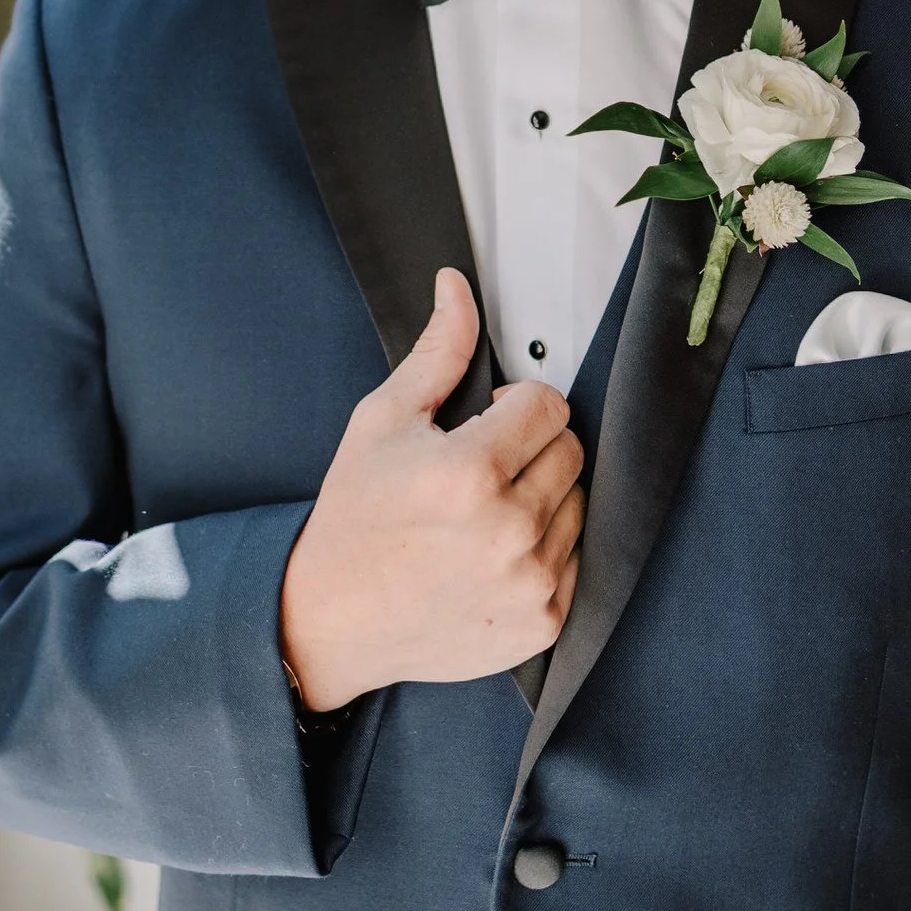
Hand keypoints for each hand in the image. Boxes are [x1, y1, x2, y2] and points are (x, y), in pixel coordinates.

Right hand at [279, 267, 585, 710]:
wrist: (332, 620)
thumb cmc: (355, 518)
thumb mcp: (382, 422)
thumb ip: (437, 353)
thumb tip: (458, 288)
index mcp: (470, 472)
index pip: (548, 404)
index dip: (515, 405)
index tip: (485, 424)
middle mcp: (509, 530)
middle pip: (570, 450)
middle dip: (532, 448)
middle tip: (480, 469)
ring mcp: (530, 582)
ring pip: (578, 503)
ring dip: (542, 498)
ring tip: (484, 514)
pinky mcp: (543, 622)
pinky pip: (575, 560)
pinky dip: (544, 551)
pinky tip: (494, 554)